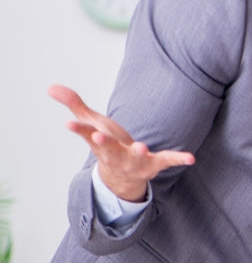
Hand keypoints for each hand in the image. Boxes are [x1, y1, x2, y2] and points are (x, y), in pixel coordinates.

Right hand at [49, 84, 194, 200]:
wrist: (123, 176)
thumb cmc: (108, 145)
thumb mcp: (92, 124)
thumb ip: (75, 104)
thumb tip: (50, 86)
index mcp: (101, 144)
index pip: (86, 135)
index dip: (79, 129)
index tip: (69, 123)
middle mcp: (116, 155)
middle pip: (108, 150)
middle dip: (104, 143)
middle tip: (98, 136)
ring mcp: (135, 161)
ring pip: (135, 157)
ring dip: (138, 152)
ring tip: (141, 146)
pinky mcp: (154, 164)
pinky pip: (167, 161)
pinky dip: (178, 159)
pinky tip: (190, 158)